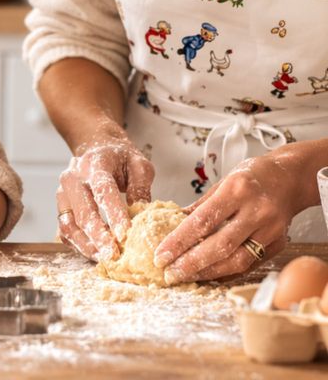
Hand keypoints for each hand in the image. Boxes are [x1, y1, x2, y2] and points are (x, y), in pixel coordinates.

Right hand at [56, 137, 154, 261]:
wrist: (95, 149)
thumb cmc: (119, 159)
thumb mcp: (138, 164)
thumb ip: (141, 186)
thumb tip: (142, 212)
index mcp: (95, 164)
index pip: (103, 190)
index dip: (114, 214)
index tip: (125, 234)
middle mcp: (73, 178)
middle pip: (82, 211)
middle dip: (98, 236)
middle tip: (114, 255)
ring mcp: (63, 193)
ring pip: (69, 225)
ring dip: (87, 245)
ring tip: (105, 258)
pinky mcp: (61, 207)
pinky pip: (65, 231)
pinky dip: (79, 245)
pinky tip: (96, 253)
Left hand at [154, 155, 294, 282]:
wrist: (290, 177)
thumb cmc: (254, 175)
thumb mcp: (224, 180)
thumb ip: (202, 204)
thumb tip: (175, 224)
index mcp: (237, 190)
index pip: (203, 220)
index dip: (179, 241)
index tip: (161, 255)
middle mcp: (256, 211)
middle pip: (220, 246)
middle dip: (191, 264)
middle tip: (170, 273)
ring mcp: (270, 230)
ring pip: (237, 261)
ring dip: (208, 273)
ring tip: (186, 277)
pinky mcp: (278, 244)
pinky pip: (250, 263)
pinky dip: (227, 271)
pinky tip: (210, 274)